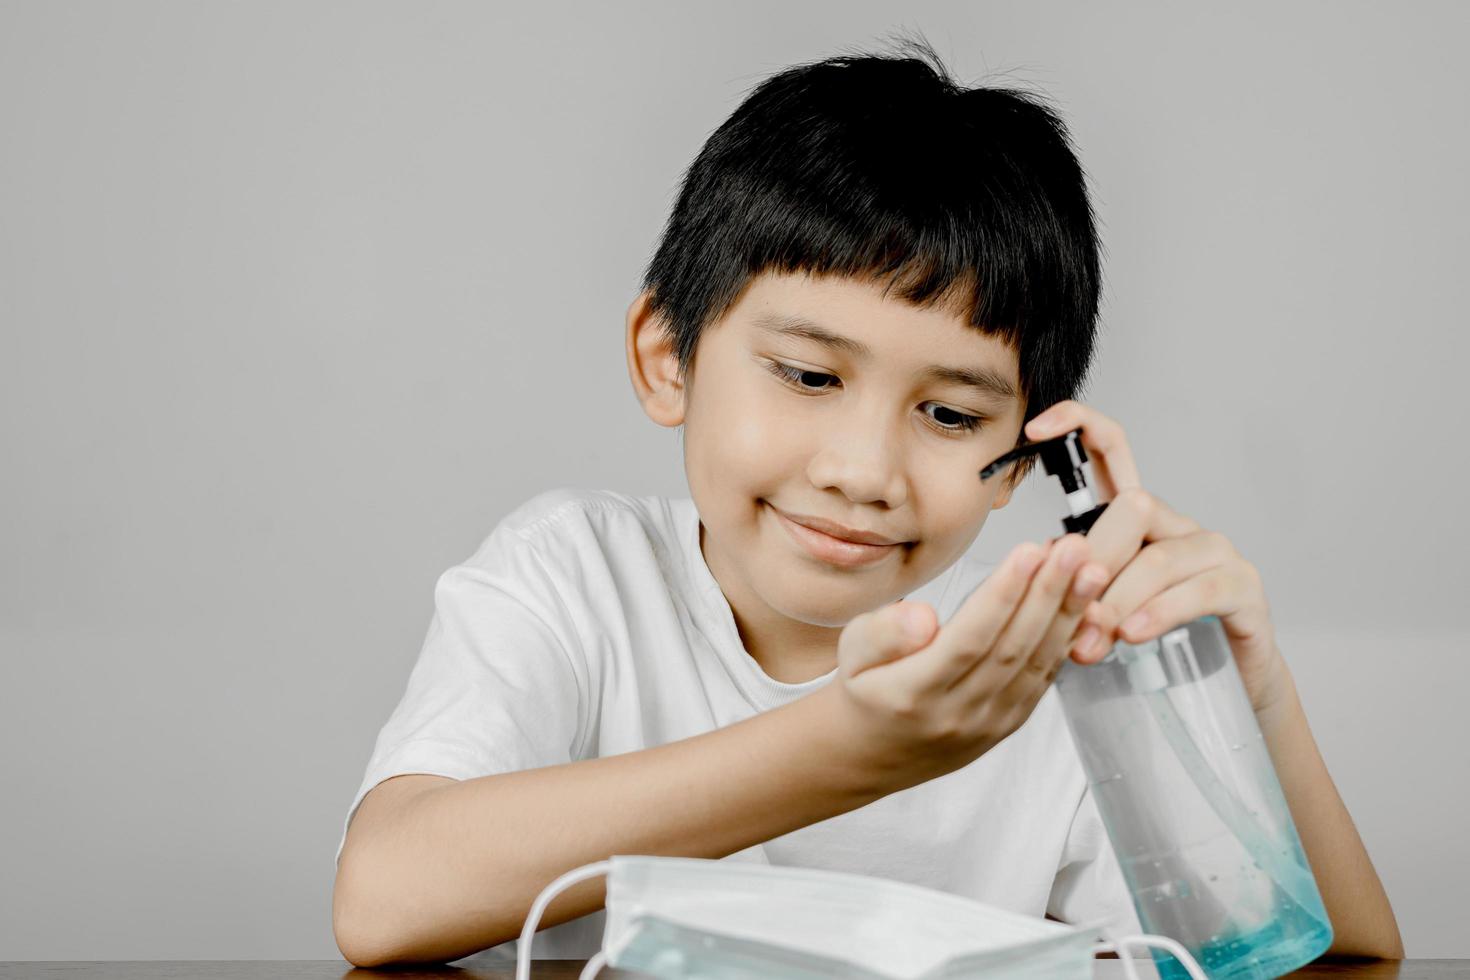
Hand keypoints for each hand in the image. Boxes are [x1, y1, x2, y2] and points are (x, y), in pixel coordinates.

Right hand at [822, 533, 1109, 792]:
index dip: (1003, 595)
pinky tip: (1083, 607)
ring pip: (1035, 664)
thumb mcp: (851, 652)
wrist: (873, 753)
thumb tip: (923, 617)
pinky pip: (1042, 680)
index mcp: (913, 694)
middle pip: (1011, 649)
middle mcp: (957, 714)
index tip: (1029, 552)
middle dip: (1048, 594)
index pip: (968, 640)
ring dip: (1067, 615)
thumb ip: (884, 632)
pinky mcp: (1009, 724)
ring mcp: (987, 724)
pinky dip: (1066, 641)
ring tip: (1090, 570)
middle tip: (1075, 549)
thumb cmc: (865, 688)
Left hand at [1023, 400, 1291, 716]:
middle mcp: (1177, 525)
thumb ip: (1072, 581)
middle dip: (1093, 560)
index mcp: (1137, 522)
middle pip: (1133, 508)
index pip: (1111, 451)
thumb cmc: (1151, 642)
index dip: (1079, 425)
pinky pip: (1199, 590)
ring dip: (1117, 602)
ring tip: (1090, 641)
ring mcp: (1214, 552)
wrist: (1222, 686)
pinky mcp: (1243, 587)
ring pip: (1159, 558)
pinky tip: (1132, 633)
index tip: (1036, 429)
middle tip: (1067, 612)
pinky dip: (1160, 613)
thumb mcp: (1098, 607)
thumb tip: (1043, 565)